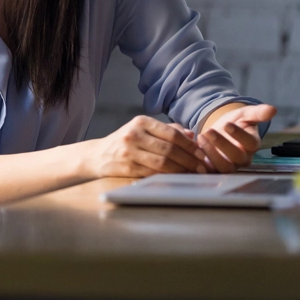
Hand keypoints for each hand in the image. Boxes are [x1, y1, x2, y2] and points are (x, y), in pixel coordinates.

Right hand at [86, 115, 206, 178]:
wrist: (98, 155)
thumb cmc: (126, 141)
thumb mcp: (143, 129)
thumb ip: (167, 130)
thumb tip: (192, 135)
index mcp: (141, 121)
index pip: (172, 133)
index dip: (190, 145)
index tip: (202, 153)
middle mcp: (134, 134)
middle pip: (169, 148)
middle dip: (189, 159)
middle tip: (202, 167)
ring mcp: (129, 151)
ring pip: (163, 162)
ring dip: (182, 169)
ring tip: (193, 173)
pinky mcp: (127, 167)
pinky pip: (153, 173)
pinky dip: (169, 176)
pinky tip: (178, 178)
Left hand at [198, 103, 276, 172]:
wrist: (219, 131)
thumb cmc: (235, 122)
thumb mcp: (244, 114)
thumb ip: (258, 112)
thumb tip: (273, 109)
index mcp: (252, 145)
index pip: (250, 143)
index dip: (239, 135)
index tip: (227, 124)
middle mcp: (243, 158)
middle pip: (236, 157)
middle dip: (222, 144)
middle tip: (209, 131)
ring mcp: (229, 165)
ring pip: (224, 167)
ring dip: (211, 153)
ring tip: (200, 137)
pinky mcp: (215, 169)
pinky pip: (210, 171)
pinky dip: (202, 163)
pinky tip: (194, 149)